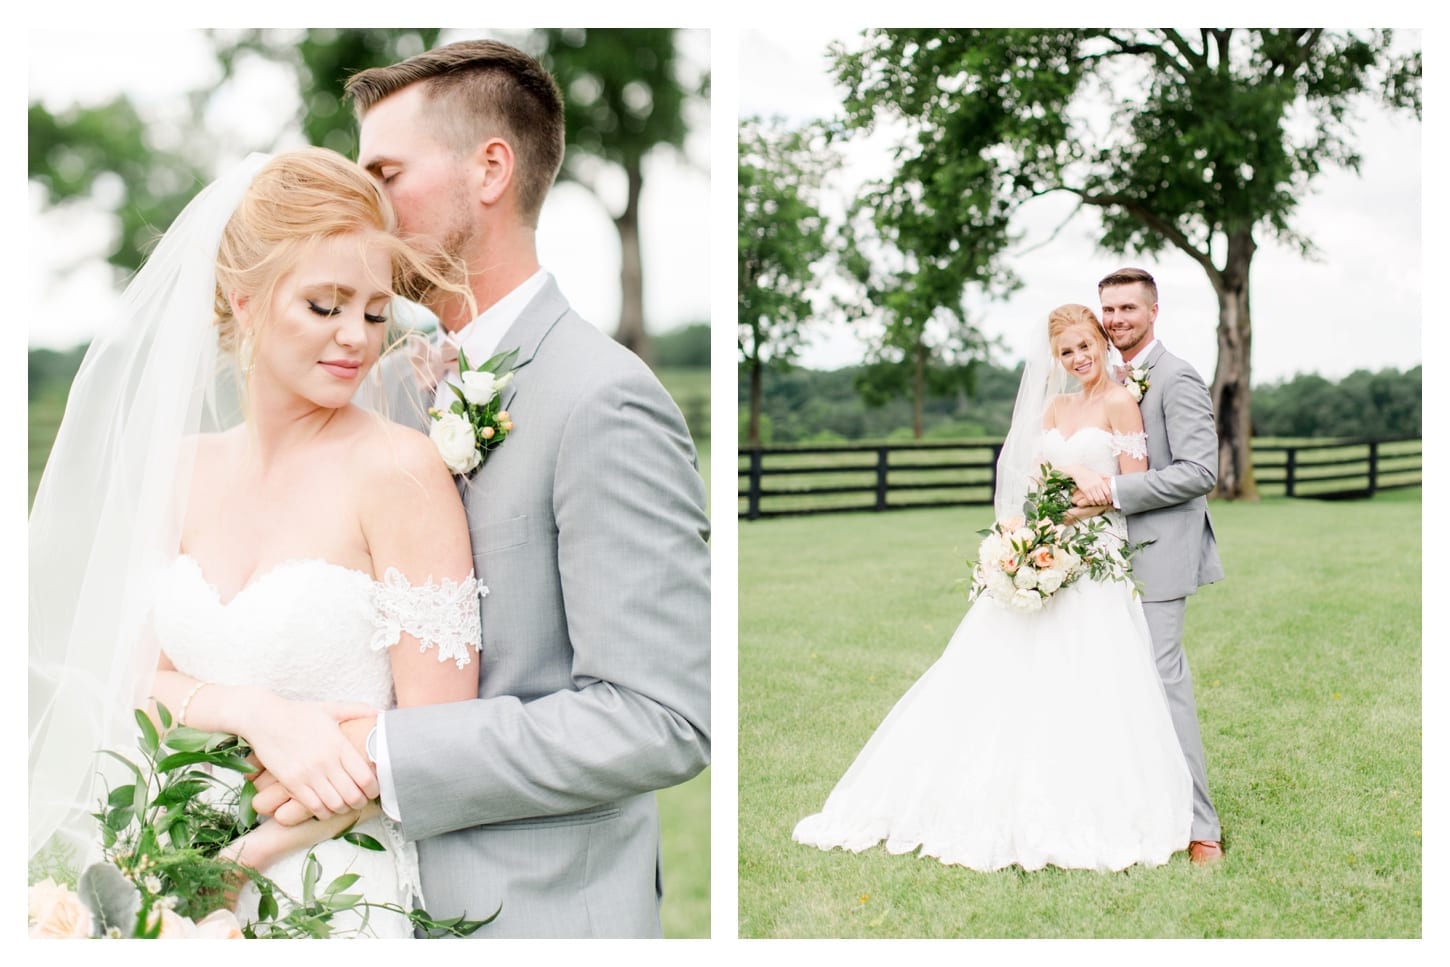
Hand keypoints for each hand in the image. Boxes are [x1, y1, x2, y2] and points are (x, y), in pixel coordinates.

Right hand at [241, 697, 378, 819]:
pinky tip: (326, 806)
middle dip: (361, 801)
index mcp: (339, 744)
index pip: (366, 777)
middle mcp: (326, 761)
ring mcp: (308, 773)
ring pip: (335, 804)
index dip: (374, 788)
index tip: (373, 789)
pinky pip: (313, 807)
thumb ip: (357, 711)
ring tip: (344, 804)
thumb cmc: (299, 713)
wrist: (264, 718)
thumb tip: (381, 713)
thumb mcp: (330, 708)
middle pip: (353, 795)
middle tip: (360, 800)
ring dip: (343, 808)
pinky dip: (324, 812)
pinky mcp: (291, 783)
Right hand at [1069, 468, 1111, 506]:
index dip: (1109, 498)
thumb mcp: (1098, 474)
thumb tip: (1112, 478)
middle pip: (1103, 497)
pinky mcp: (1085, 490)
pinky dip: (1093, 502)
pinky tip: (1093, 503)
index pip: (1108, 492)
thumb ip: (1105, 477)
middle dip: (1104, 502)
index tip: (1109, 501)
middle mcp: (1097, 485)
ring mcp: (1091, 488)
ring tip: (1099, 504)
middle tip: (1105, 503)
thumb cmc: (1089, 473)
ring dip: (1099, 503)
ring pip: (1097, 499)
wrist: (1079, 472)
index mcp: (1101, 482)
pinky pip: (1090, 499)